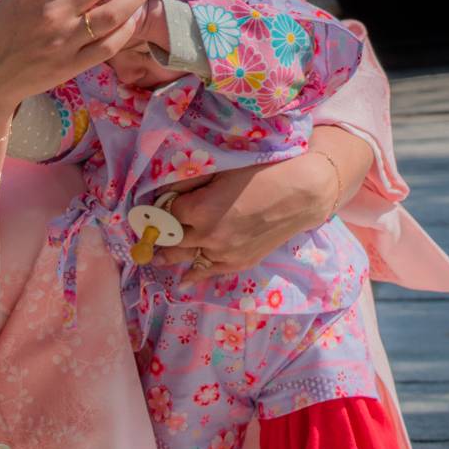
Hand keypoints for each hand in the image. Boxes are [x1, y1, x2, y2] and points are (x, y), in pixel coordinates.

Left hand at [157, 151, 339, 285]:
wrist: (300, 194)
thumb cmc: (261, 172)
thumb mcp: (222, 170)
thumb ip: (192, 182)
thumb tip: (167, 190)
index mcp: (199, 210)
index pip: (166, 213)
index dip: (162, 207)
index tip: (158, 204)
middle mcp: (207, 237)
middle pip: (171, 240)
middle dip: (160, 234)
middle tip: (148, 232)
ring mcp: (223, 255)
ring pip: (186, 259)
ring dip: (170, 255)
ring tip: (156, 255)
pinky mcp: (239, 264)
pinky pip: (208, 272)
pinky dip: (193, 273)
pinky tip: (182, 279)